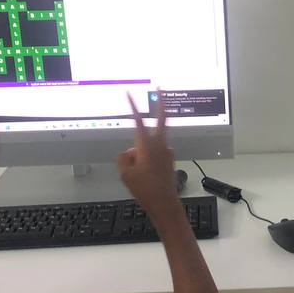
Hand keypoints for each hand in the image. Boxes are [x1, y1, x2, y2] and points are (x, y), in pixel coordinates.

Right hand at [116, 92, 179, 215]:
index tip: (129, 93)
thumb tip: (130, 152)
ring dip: (144, 147)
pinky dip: (148, 157)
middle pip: (161, 118)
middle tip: (160, 88)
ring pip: (152, 142)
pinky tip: (144, 173)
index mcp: (147, 145)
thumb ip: (124, 157)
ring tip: (138, 173)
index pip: (138, 120)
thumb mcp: (124, 173)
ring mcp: (167, 152)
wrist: (164, 203)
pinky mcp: (169, 159)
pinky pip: (155, 153)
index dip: (132, 105)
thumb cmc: (145, 189)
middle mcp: (160, 145)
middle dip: (160, 102)